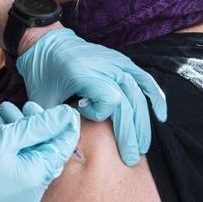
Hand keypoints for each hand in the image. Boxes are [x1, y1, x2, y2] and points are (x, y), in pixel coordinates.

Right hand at [0, 102, 79, 201]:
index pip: (63, 146)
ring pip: (27, 151)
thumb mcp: (6, 138)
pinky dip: (8, 142)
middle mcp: (32, 187)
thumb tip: (67, 115)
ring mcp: (19, 188)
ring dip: (18, 128)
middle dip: (34, 122)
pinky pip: (15, 159)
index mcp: (37, 177)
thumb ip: (39, 126)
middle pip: (44, 147)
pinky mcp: (6, 186)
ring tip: (1, 110)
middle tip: (22, 104)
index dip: (63, 123)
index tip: (60, 105)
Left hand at [16, 28, 166, 166]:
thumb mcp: (41, 98)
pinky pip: (144, 78)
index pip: (109, 98)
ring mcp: (115, 62)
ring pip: (138, 95)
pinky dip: (155, 96)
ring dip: (142, 123)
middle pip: (128, 102)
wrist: (48, 42)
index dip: (100, 113)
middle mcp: (104, 66)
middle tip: (130, 158)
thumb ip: (53, 121)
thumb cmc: (43, 73)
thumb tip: (63, 147)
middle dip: (130, 134)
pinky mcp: (121, 61)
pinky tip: (161, 115)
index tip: (83, 112)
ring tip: (142, 146)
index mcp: (83, 72)